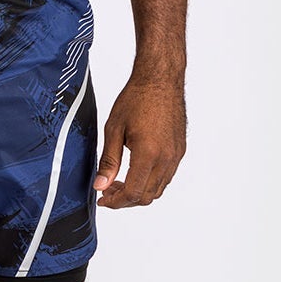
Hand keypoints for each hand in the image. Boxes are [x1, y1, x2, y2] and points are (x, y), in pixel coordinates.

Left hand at [92, 71, 186, 207]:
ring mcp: (176, 155)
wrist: (160, 79)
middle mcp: (166, 158)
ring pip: (158, 189)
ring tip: (119, 182)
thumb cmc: (137, 98)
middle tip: (107, 190)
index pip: (132, 193)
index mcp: (148, 154)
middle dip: (125, 200)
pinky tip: (136, 171)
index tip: (103, 199)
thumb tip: (101, 185)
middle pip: (146, 196)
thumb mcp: (114, 129)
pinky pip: (166, 176)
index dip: (115, 202)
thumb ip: (108, 161)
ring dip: (139, 192)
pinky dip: (151, 182)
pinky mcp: (180, 150)